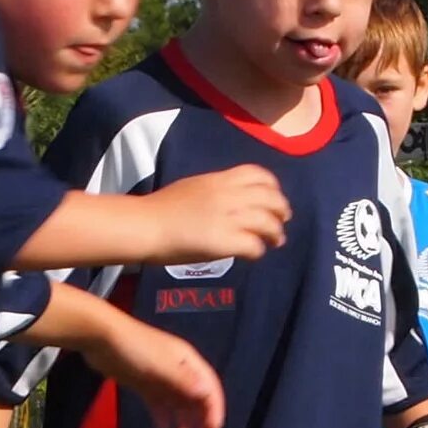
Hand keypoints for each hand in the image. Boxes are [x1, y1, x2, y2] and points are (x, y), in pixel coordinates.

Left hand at [83, 313, 224, 427]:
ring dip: (185, 420)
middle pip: (196, 396)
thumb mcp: (162, 366)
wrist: (100, 337)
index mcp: (188, 362)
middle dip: (202, 419)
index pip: (209, 388)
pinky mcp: (143, 383)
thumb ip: (184, 381)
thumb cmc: (135, 349)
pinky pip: (159, 401)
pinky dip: (163, 415)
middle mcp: (178, 369)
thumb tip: (206, 395)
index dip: (214, 410)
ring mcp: (160, 376)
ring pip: (179, 401)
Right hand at [143, 167, 289, 265]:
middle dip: (281, 210)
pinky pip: (253, 245)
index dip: (273, 186)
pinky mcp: (222, 241)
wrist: (144, 225)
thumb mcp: (193, 188)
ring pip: (267, 222)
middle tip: (282, 222)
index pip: (257, 173)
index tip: (274, 198)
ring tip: (276, 241)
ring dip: (275, 233)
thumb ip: (215, 191)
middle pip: (269, 197)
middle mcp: (226, 195)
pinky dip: (258, 250)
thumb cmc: (161, 209)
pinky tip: (253, 254)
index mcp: (218, 179)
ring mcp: (225, 217)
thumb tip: (231, 202)